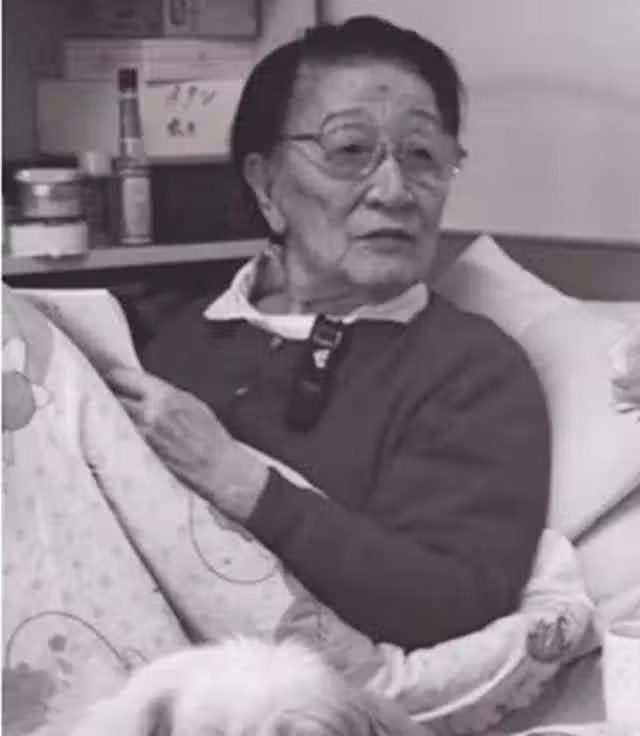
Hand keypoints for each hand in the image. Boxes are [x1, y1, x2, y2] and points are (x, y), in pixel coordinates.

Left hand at [106, 367, 267, 520]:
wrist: (218, 468)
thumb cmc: (210, 436)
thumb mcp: (191, 403)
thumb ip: (163, 393)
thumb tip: (140, 386)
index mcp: (163, 396)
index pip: (122, 377)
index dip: (113, 376)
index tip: (109, 377)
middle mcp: (147, 414)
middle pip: (110, 396)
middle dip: (106, 394)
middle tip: (101, 393)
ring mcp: (140, 435)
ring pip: (111, 417)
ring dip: (108, 414)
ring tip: (107, 414)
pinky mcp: (137, 453)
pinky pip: (117, 437)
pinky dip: (115, 433)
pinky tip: (117, 433)